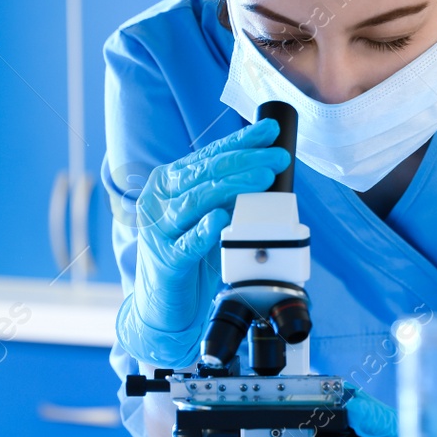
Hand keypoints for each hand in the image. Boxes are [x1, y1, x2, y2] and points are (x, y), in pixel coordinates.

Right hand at [119, 119, 290, 366]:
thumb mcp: (208, 217)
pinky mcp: (166, 261)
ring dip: (232, 187)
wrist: (162, 306)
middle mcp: (159, 200)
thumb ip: (227, 194)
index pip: (208, 155)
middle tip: (277, 158)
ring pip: (197, 201)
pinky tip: (222, 218)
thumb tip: (264, 169)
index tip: (269, 131)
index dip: (240, 142)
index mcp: (168, 183)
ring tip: (263, 178)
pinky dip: (205, 230)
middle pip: (204, 174)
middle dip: (245, 161)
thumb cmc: (188, 257)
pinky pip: (188, 243)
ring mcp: (159, 230)